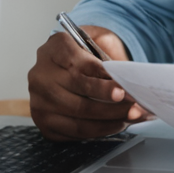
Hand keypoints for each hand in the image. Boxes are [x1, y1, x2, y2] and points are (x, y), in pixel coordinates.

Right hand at [27, 27, 145, 139]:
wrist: (76, 66)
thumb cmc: (92, 53)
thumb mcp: (101, 42)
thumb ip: (110, 57)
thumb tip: (127, 81)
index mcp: (53, 47)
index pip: (76, 65)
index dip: (100, 81)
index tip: (122, 90)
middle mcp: (40, 74)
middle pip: (78, 92)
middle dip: (110, 102)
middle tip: (134, 107)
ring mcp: (39, 100)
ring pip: (78, 114)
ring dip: (110, 119)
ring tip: (131, 116)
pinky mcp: (44, 121)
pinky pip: (75, 131)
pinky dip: (101, 129)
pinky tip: (118, 124)